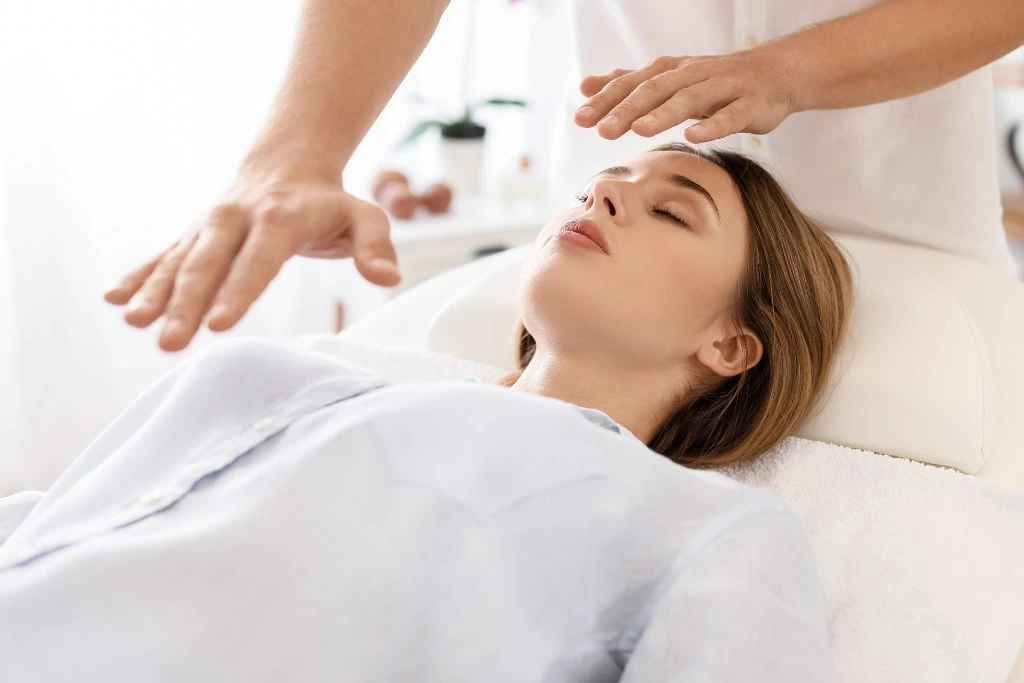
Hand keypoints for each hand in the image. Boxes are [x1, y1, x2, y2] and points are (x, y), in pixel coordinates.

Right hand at [104, 163, 399, 351]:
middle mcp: (236, 220)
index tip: (219, 323)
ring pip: (178, 261)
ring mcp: (209, 226)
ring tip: (132, 322)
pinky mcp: (193, 235)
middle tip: (171, 342)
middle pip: (208, 264)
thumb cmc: (330, 202)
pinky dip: (140, 275)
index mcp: (280, 218)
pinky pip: (163, 255)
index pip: (258, 260)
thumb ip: (376, 245)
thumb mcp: (365, 216)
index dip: (238, 291)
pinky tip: (114, 298)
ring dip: (154, 293)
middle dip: (186, 304)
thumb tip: (388, 277)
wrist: (287, 163)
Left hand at [574, 49, 798, 143]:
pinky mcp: (749, 104)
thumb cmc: (715, 80)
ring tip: (639, 130)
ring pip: (690, 99)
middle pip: (656, 91)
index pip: (633, 84)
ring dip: (663, 114)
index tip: (581, 118)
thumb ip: (628, 84)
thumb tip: (585, 86)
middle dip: (627, 109)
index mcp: (671, 71)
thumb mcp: (668, 79)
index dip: (606, 100)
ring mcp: (722, 87)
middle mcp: (693, 75)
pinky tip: (693, 137)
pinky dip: (712, 125)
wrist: (775, 73)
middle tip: (602, 130)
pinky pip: (729, 115)